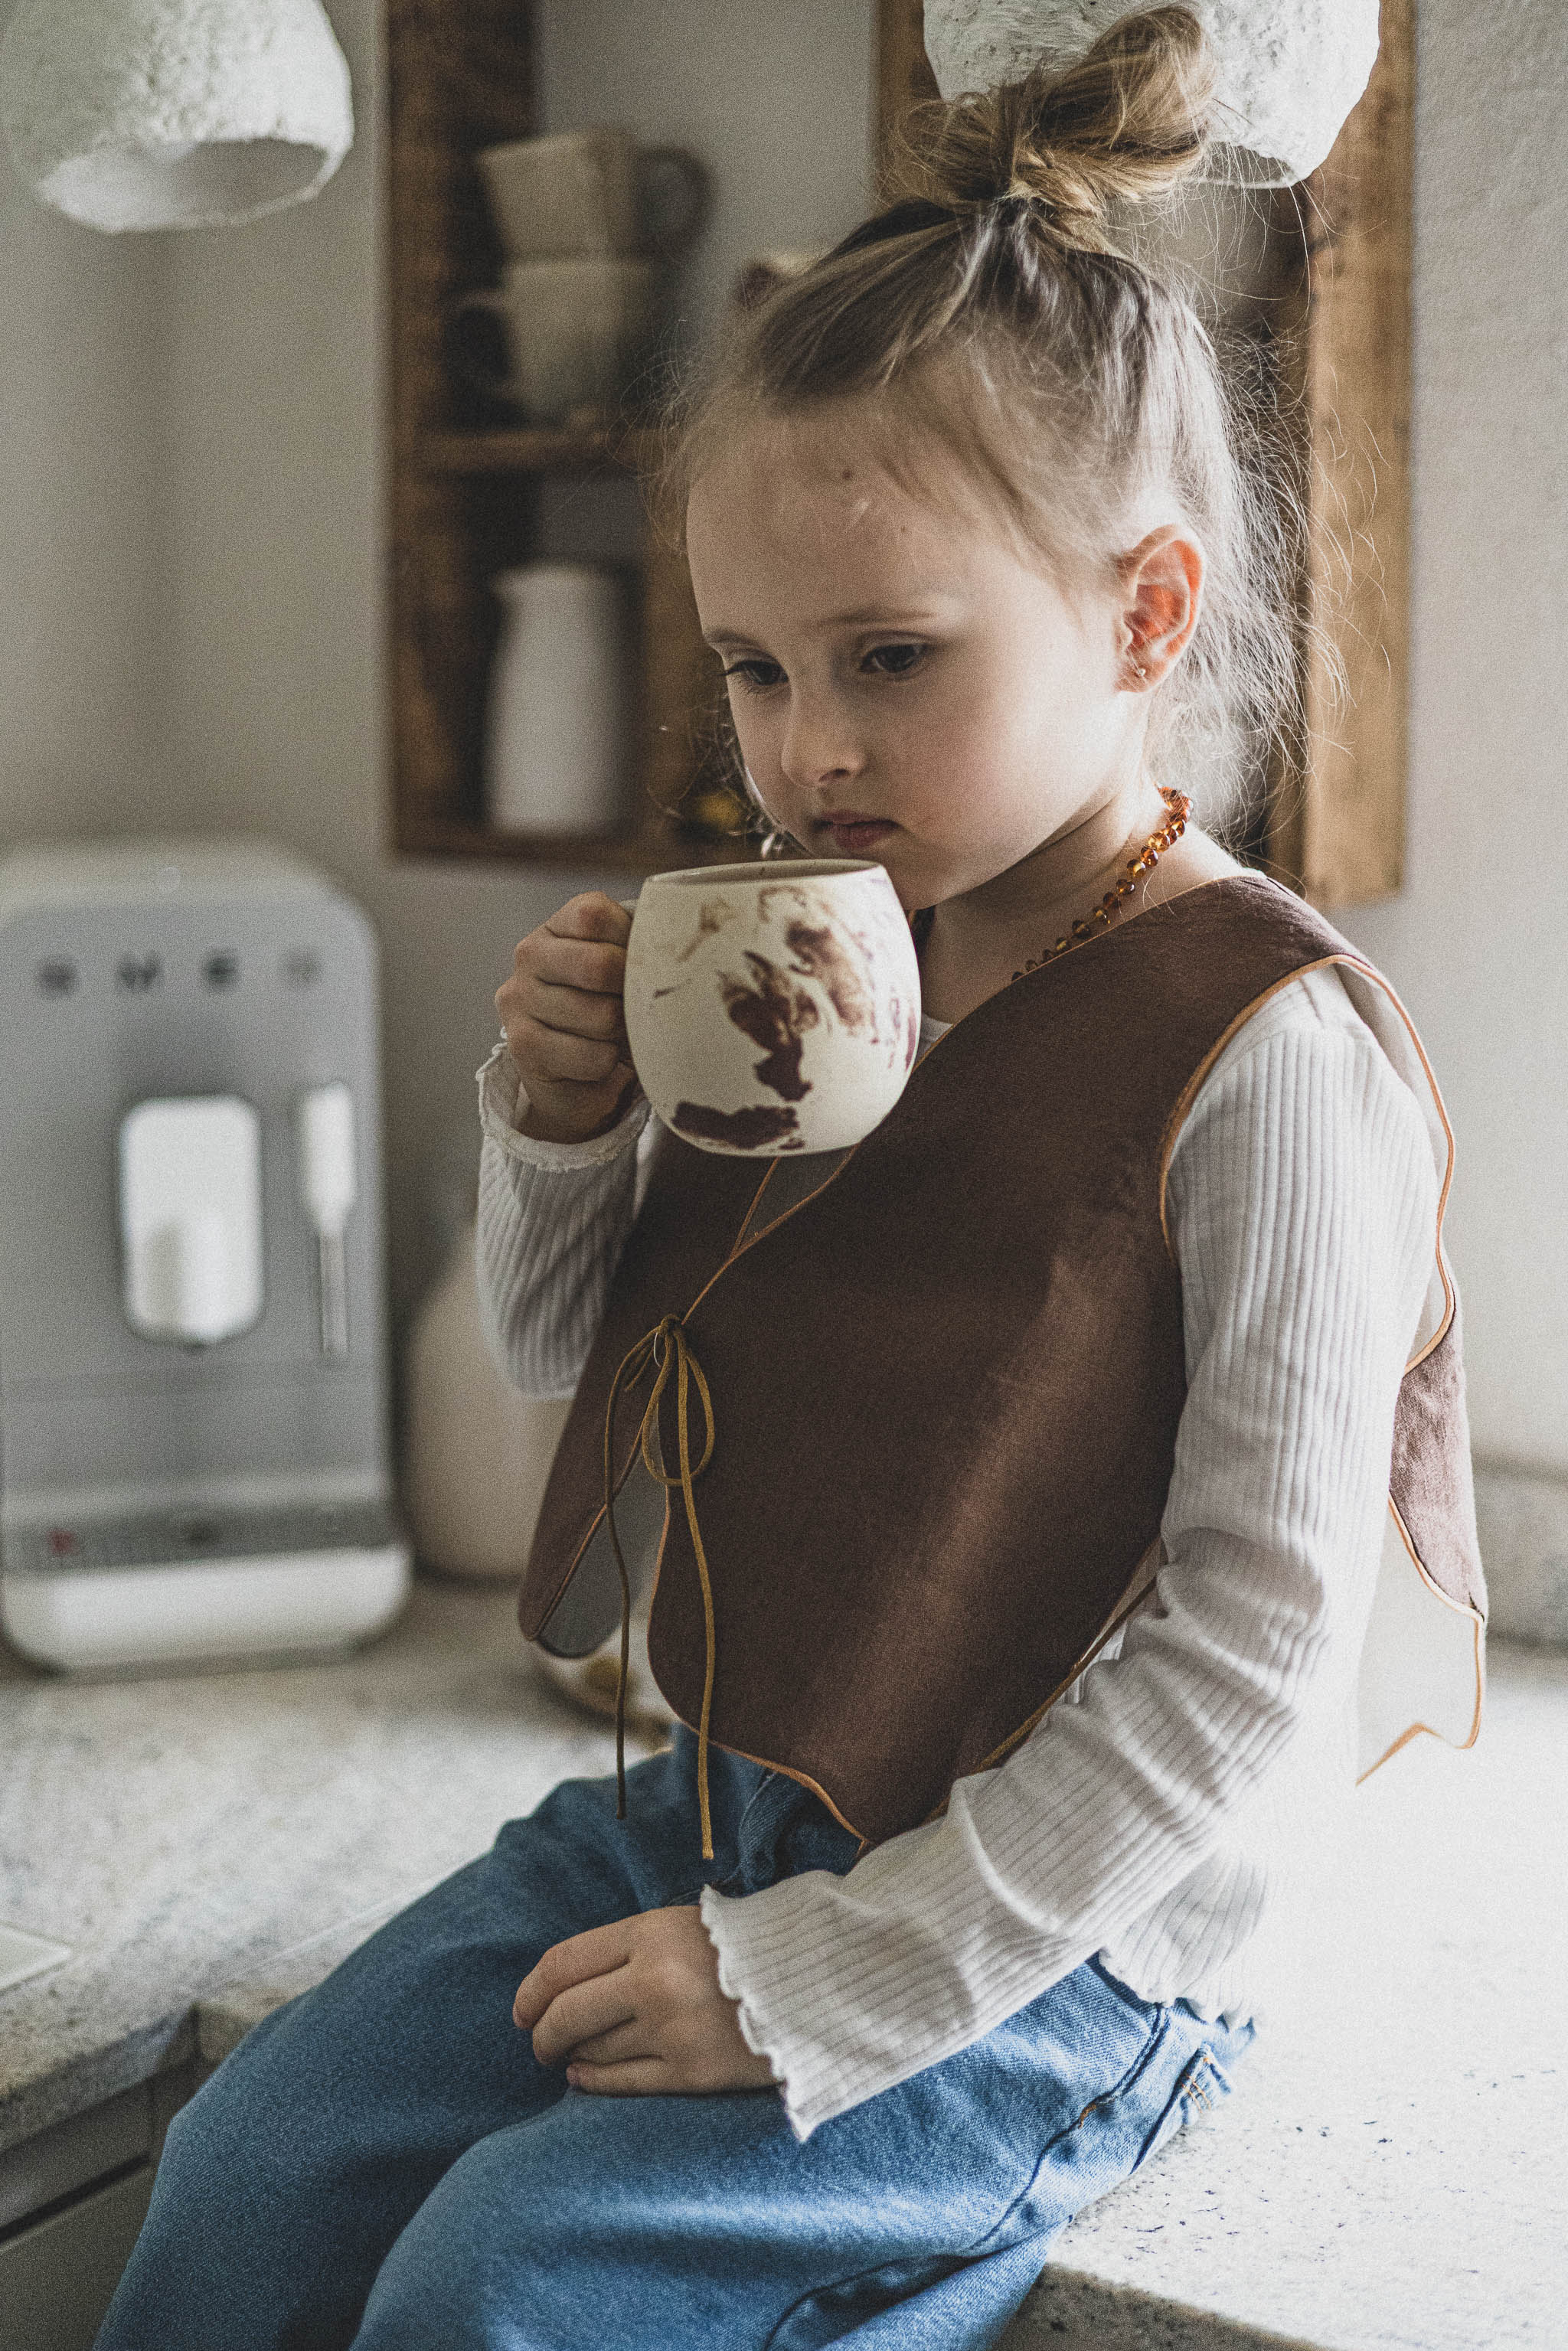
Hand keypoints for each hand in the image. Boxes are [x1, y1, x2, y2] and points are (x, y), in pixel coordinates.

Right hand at [496, 891, 640, 1144]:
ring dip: (621, 1034)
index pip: (596, 914)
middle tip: (629, 1009)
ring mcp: (519, 998)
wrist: (582, 1075)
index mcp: (559, 924)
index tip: (636, 967)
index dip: (631, 944)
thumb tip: (684, 947)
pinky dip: (607, 1064)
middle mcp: (530, 953)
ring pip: (602, 1015)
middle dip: (630, 995)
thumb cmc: (614, 1009)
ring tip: (611, 1036)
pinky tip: (595, 1060)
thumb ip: (647, 945)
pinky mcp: (522, 1044)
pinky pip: (593, 1056)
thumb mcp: (631, 967)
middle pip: (601, 964)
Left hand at [513, 1905, 776, 2097]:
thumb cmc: (745, 1946)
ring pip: (592, 2050)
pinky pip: (622, 2083)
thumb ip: (629, 1949)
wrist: (817, 1979)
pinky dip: (593, 2082)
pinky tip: (583, 2077)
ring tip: (568, 2055)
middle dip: (542, 2032)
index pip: (564, 1964)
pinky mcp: (692, 2072)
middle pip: (567, 2013)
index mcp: (651, 1933)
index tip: (521, 2009)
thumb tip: (565, 1986)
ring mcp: (672, 2029)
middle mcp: (654, 1980)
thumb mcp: (682, 1925)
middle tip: (537, 2041)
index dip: (531, 1990)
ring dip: (571, 2055)